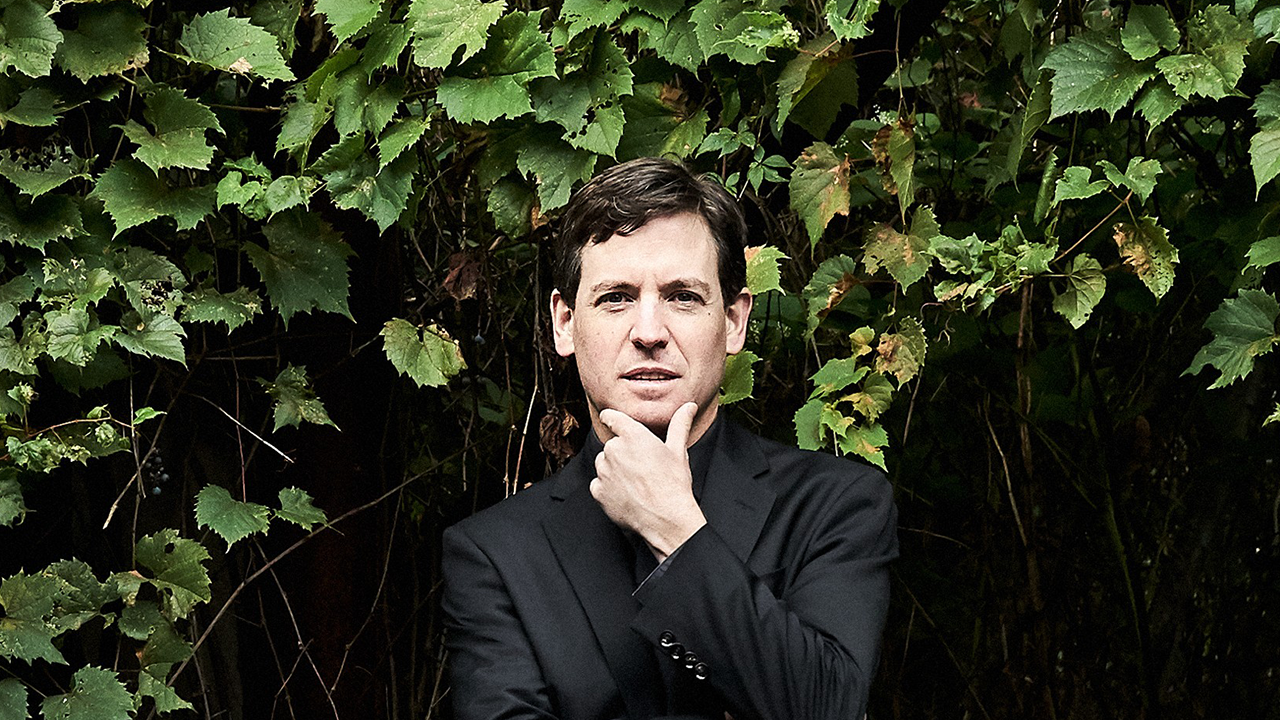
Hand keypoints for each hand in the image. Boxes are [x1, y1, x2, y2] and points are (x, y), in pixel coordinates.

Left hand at [590, 402, 707, 560]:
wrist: (665, 519)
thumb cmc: (673, 485)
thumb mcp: (678, 451)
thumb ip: (680, 424)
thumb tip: (688, 407)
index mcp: (632, 435)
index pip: (611, 417)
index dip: (612, 418)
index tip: (611, 419)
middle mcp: (613, 450)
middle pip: (612, 444)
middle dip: (623, 452)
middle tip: (642, 466)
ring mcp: (603, 471)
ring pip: (604, 464)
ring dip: (615, 469)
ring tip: (636, 482)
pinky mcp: (598, 491)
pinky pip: (599, 484)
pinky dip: (609, 488)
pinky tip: (627, 494)